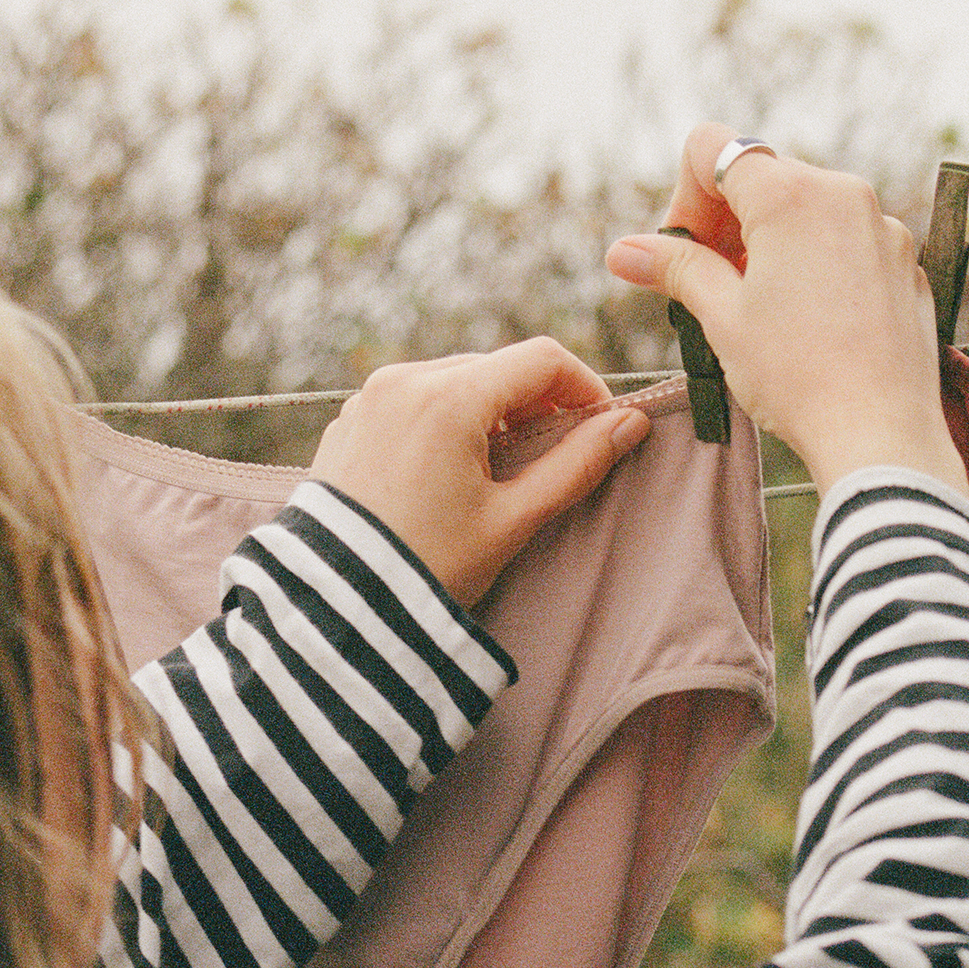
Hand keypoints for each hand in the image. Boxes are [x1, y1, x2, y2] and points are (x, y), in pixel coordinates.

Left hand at [309, 339, 649, 605]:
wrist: (336, 607)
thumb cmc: (428, 567)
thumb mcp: (512, 520)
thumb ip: (577, 465)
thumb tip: (631, 424)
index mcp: (448, 397)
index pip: (542, 359)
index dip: (585, 387)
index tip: (602, 427)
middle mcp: (404, 380)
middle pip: (498, 367)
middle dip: (538, 404)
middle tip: (556, 457)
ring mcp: (371, 397)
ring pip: (456, 381)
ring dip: (493, 413)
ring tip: (502, 472)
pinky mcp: (352, 420)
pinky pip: (415, 400)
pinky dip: (448, 422)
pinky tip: (453, 475)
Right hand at [606, 124, 965, 498]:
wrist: (879, 434)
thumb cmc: (799, 377)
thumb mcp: (722, 319)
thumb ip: (676, 269)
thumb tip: (624, 252)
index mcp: (790, 195)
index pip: (713, 147)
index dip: (685, 195)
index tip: (686, 250)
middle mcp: (843, 193)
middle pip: (762, 177)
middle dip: (727, 224)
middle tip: (712, 288)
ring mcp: (882, 227)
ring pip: (807, 212)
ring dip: (771, 246)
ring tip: (761, 312)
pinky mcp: (904, 262)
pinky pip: (847, 242)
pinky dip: (817, 266)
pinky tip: (808, 325)